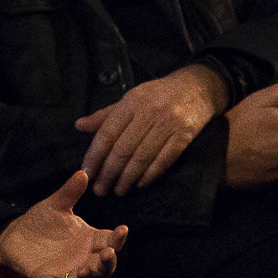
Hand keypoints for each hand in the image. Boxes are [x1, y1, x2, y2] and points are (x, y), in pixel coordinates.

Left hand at [0, 170, 127, 277]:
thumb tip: (82, 173)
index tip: (123, 229)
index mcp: (89, 240)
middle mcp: (82, 259)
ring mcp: (65, 271)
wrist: (16, 232)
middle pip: (103, 267)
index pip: (110, 241)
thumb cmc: (43, 220)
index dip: (118, 238)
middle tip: (108, 254)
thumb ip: (69, 192)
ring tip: (84, 270)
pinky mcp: (44, 277)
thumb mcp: (56, 205)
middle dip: (107, 263)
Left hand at [75, 64, 227, 195]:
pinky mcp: (185, 135)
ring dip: (127, 178)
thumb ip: (105, 115)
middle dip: (108, 173)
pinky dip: (150, 175)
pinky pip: (164, 160)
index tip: (86, 173)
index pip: (107, 133)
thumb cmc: (158, 94)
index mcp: (131, 103)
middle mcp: (148, 113)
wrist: (197, 87)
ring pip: (142, 157)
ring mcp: (168, 125)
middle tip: (99, 190)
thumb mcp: (130, 98)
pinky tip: (139, 184)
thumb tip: (79, 126)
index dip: (94, 156)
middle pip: (123, 149)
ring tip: (117, 191)